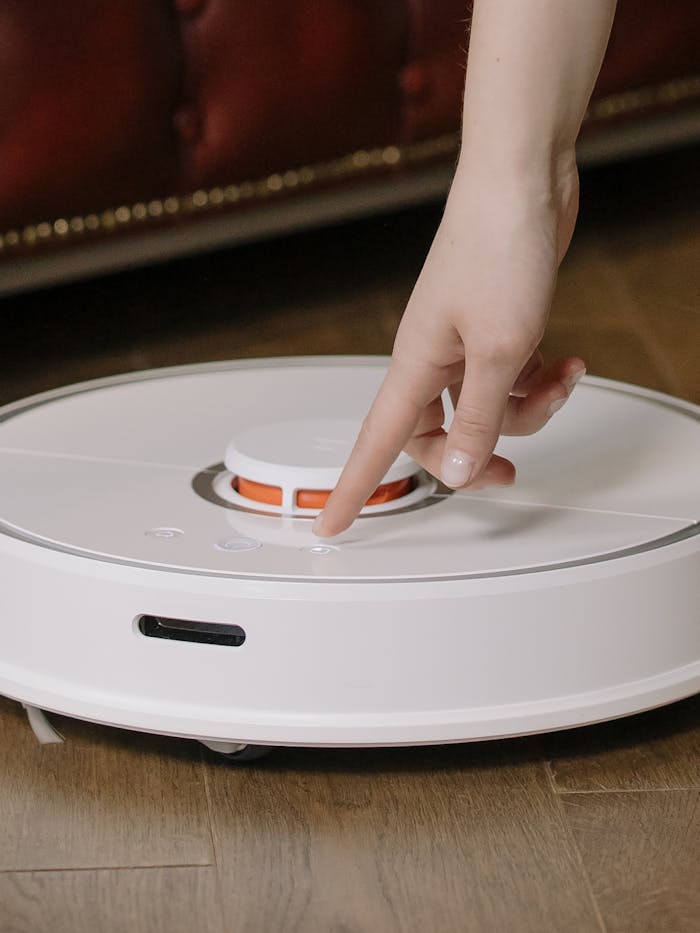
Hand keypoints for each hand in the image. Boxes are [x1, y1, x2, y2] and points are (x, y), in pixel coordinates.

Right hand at [313, 158, 584, 536]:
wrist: (523, 181)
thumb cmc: (497, 247)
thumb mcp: (497, 351)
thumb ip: (478, 420)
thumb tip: (459, 474)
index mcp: (413, 366)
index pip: (373, 444)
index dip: (351, 489)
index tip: (332, 526)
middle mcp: (431, 359)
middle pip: (439, 437)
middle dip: (478, 454)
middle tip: (507, 471)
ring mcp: (462, 343)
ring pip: (485, 410)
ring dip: (527, 410)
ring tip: (556, 381)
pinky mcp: (493, 329)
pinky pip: (510, 380)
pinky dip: (539, 380)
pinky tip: (564, 363)